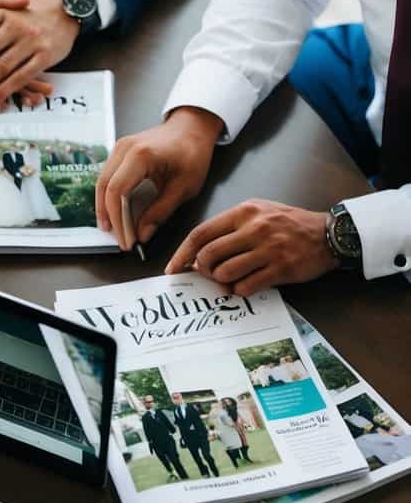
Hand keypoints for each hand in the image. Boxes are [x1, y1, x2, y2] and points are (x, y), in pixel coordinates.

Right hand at [95, 108, 222, 247]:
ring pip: (101, 182)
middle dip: (109, 217)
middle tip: (118, 239)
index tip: (127, 239)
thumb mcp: (183, 187)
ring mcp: (120, 147)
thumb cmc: (192, 151)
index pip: (117, 192)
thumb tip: (143, 234)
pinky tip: (113, 210)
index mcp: (141, 155)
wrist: (192, 127)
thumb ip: (161, 212)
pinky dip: (108, 195)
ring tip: (112, 228)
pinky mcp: (120, 151)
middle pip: (104, 188)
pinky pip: (107, 176)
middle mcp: (124, 148)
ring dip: (105, 207)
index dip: (118, 220)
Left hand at [165, 199, 338, 294]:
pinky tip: (244, 285)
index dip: (182, 253)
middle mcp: (254, 228)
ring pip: (225, 272)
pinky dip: (239, 290)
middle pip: (209, 255)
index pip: (201, 233)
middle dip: (201, 270)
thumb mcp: (258, 213)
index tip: (173, 268)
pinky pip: (246, 286)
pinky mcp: (280, 269)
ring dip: (220, 281)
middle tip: (207, 274)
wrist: (329, 234)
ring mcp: (268, 249)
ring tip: (228, 280)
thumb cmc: (288, 224)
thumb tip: (200, 253)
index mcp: (244, 212)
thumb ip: (230, 228)